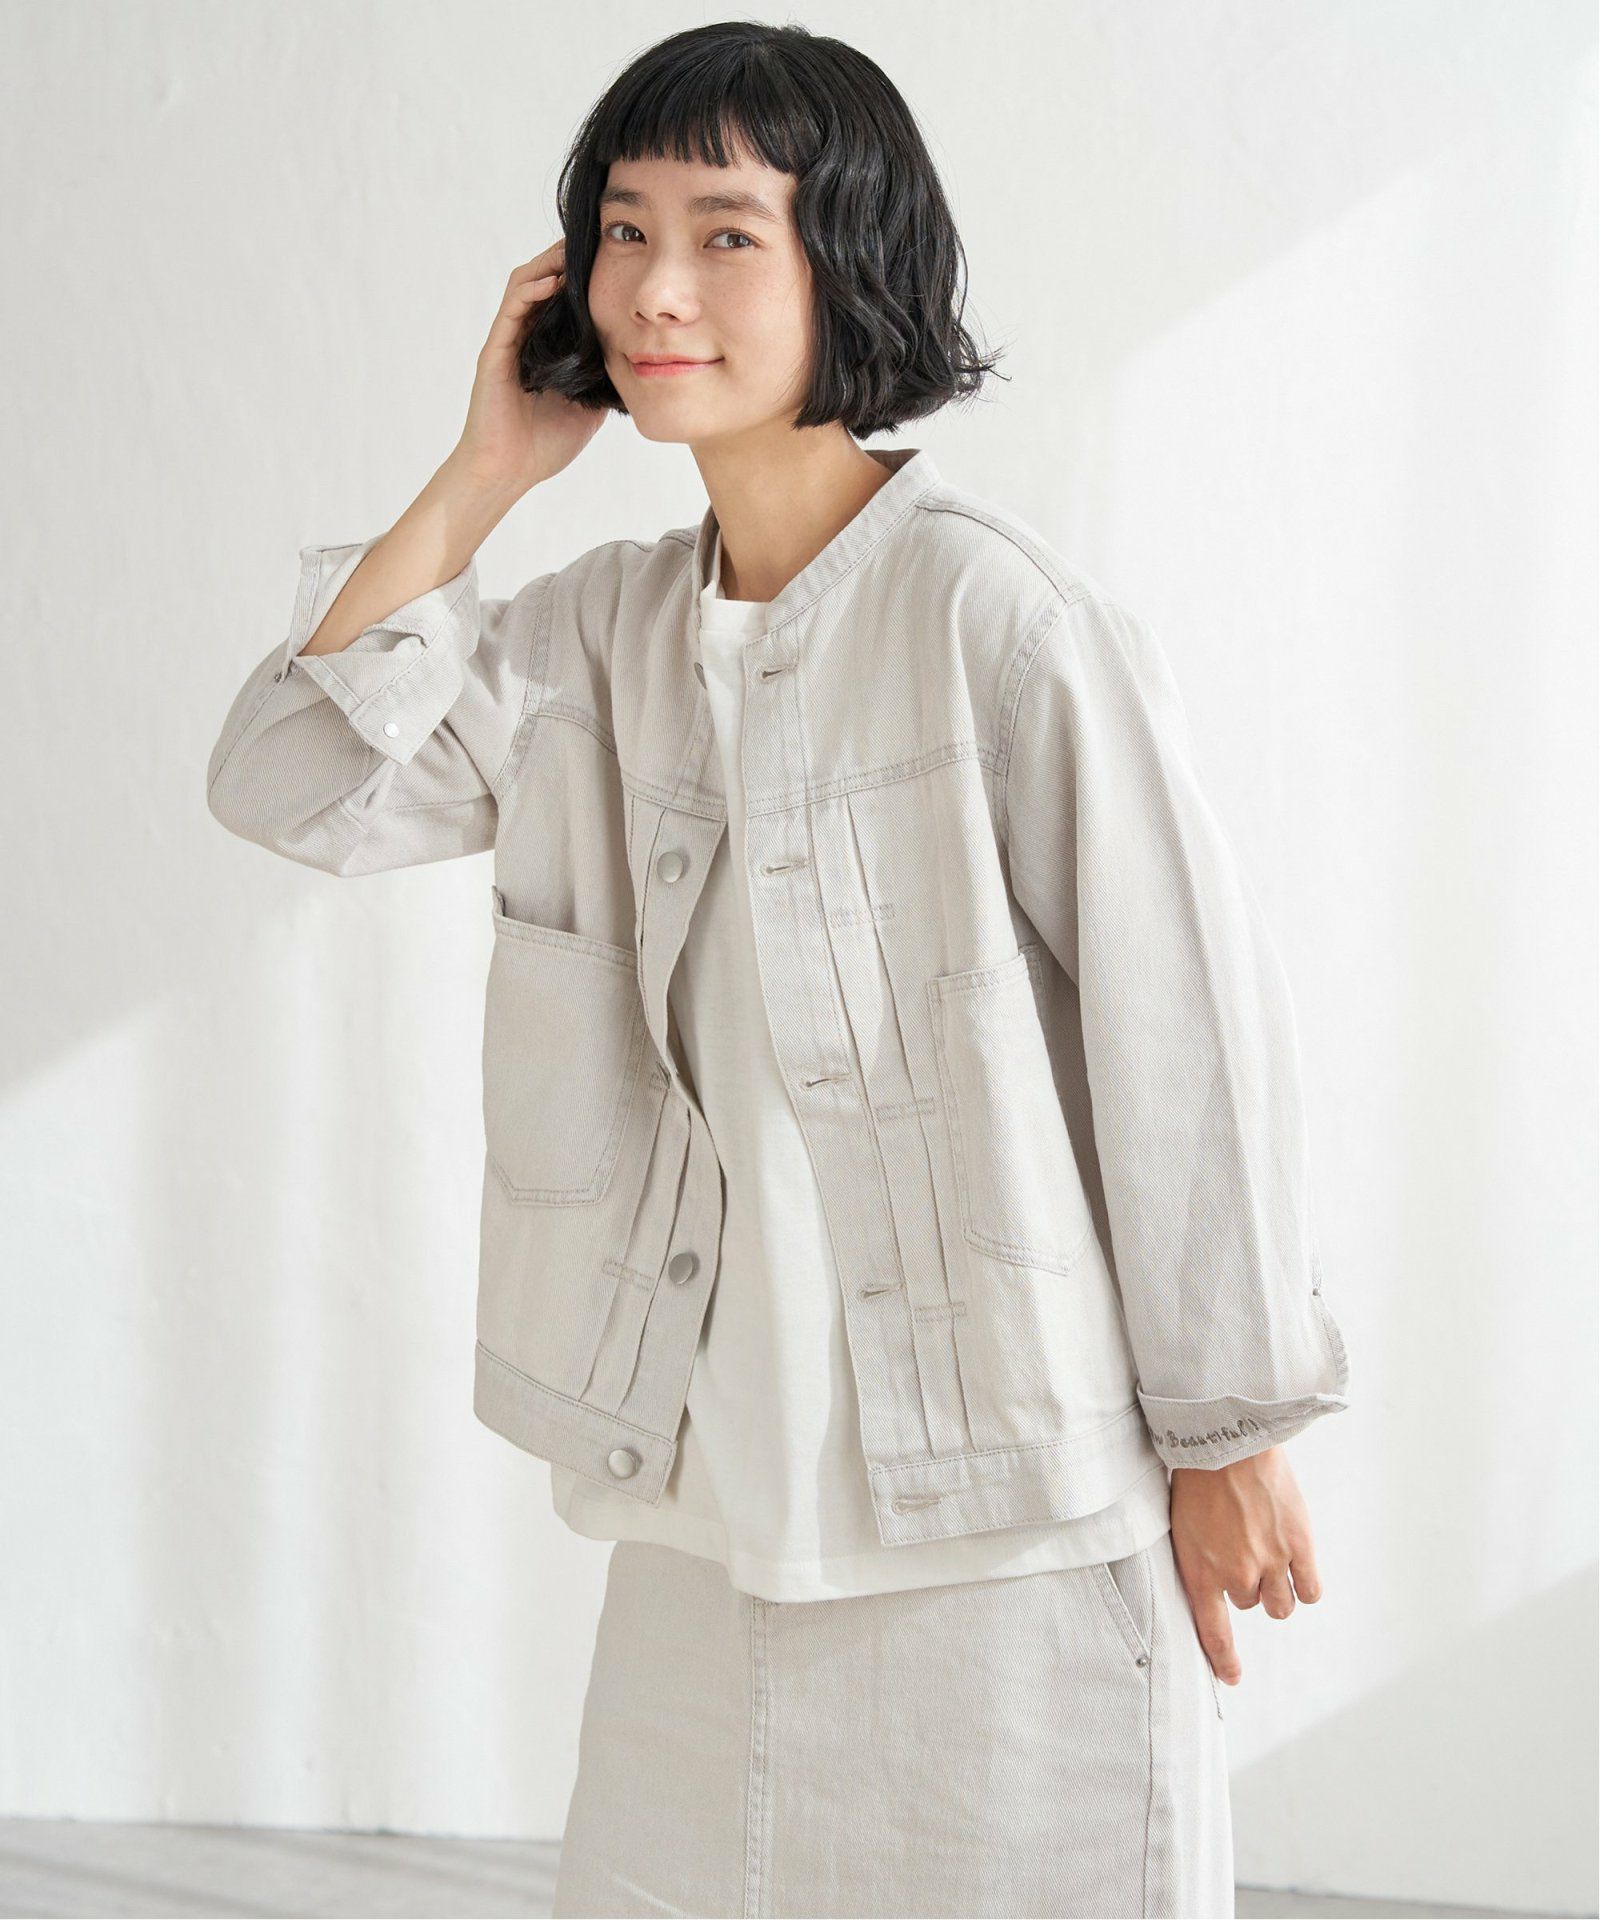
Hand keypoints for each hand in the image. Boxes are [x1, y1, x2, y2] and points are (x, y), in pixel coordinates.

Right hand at [450, 241, 605, 497]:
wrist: (509, 472)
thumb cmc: (544, 445)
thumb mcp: (590, 407)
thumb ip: (606, 381)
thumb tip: (641, 364)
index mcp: (547, 347)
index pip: (565, 299)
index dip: (585, 276)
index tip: (614, 258)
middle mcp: (525, 337)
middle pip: (543, 281)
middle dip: (567, 258)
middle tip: (597, 241)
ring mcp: (508, 342)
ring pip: (525, 286)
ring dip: (548, 264)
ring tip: (574, 249)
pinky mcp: (495, 353)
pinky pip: (511, 311)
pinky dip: (530, 291)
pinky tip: (551, 281)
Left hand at [1168, 1445, 1322, 1686]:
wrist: (1228, 1440)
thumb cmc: (1198, 1476)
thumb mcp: (1181, 1525)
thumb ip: (1199, 1560)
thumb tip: (1213, 1585)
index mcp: (1200, 1570)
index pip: (1213, 1632)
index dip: (1224, 1660)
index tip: (1231, 1677)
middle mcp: (1235, 1574)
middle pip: (1248, 1605)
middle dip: (1246, 1585)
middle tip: (1242, 1550)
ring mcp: (1270, 1562)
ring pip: (1281, 1605)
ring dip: (1276, 1588)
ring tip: (1269, 1557)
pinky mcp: (1298, 1546)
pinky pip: (1310, 1591)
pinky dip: (1305, 1586)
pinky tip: (1298, 1568)